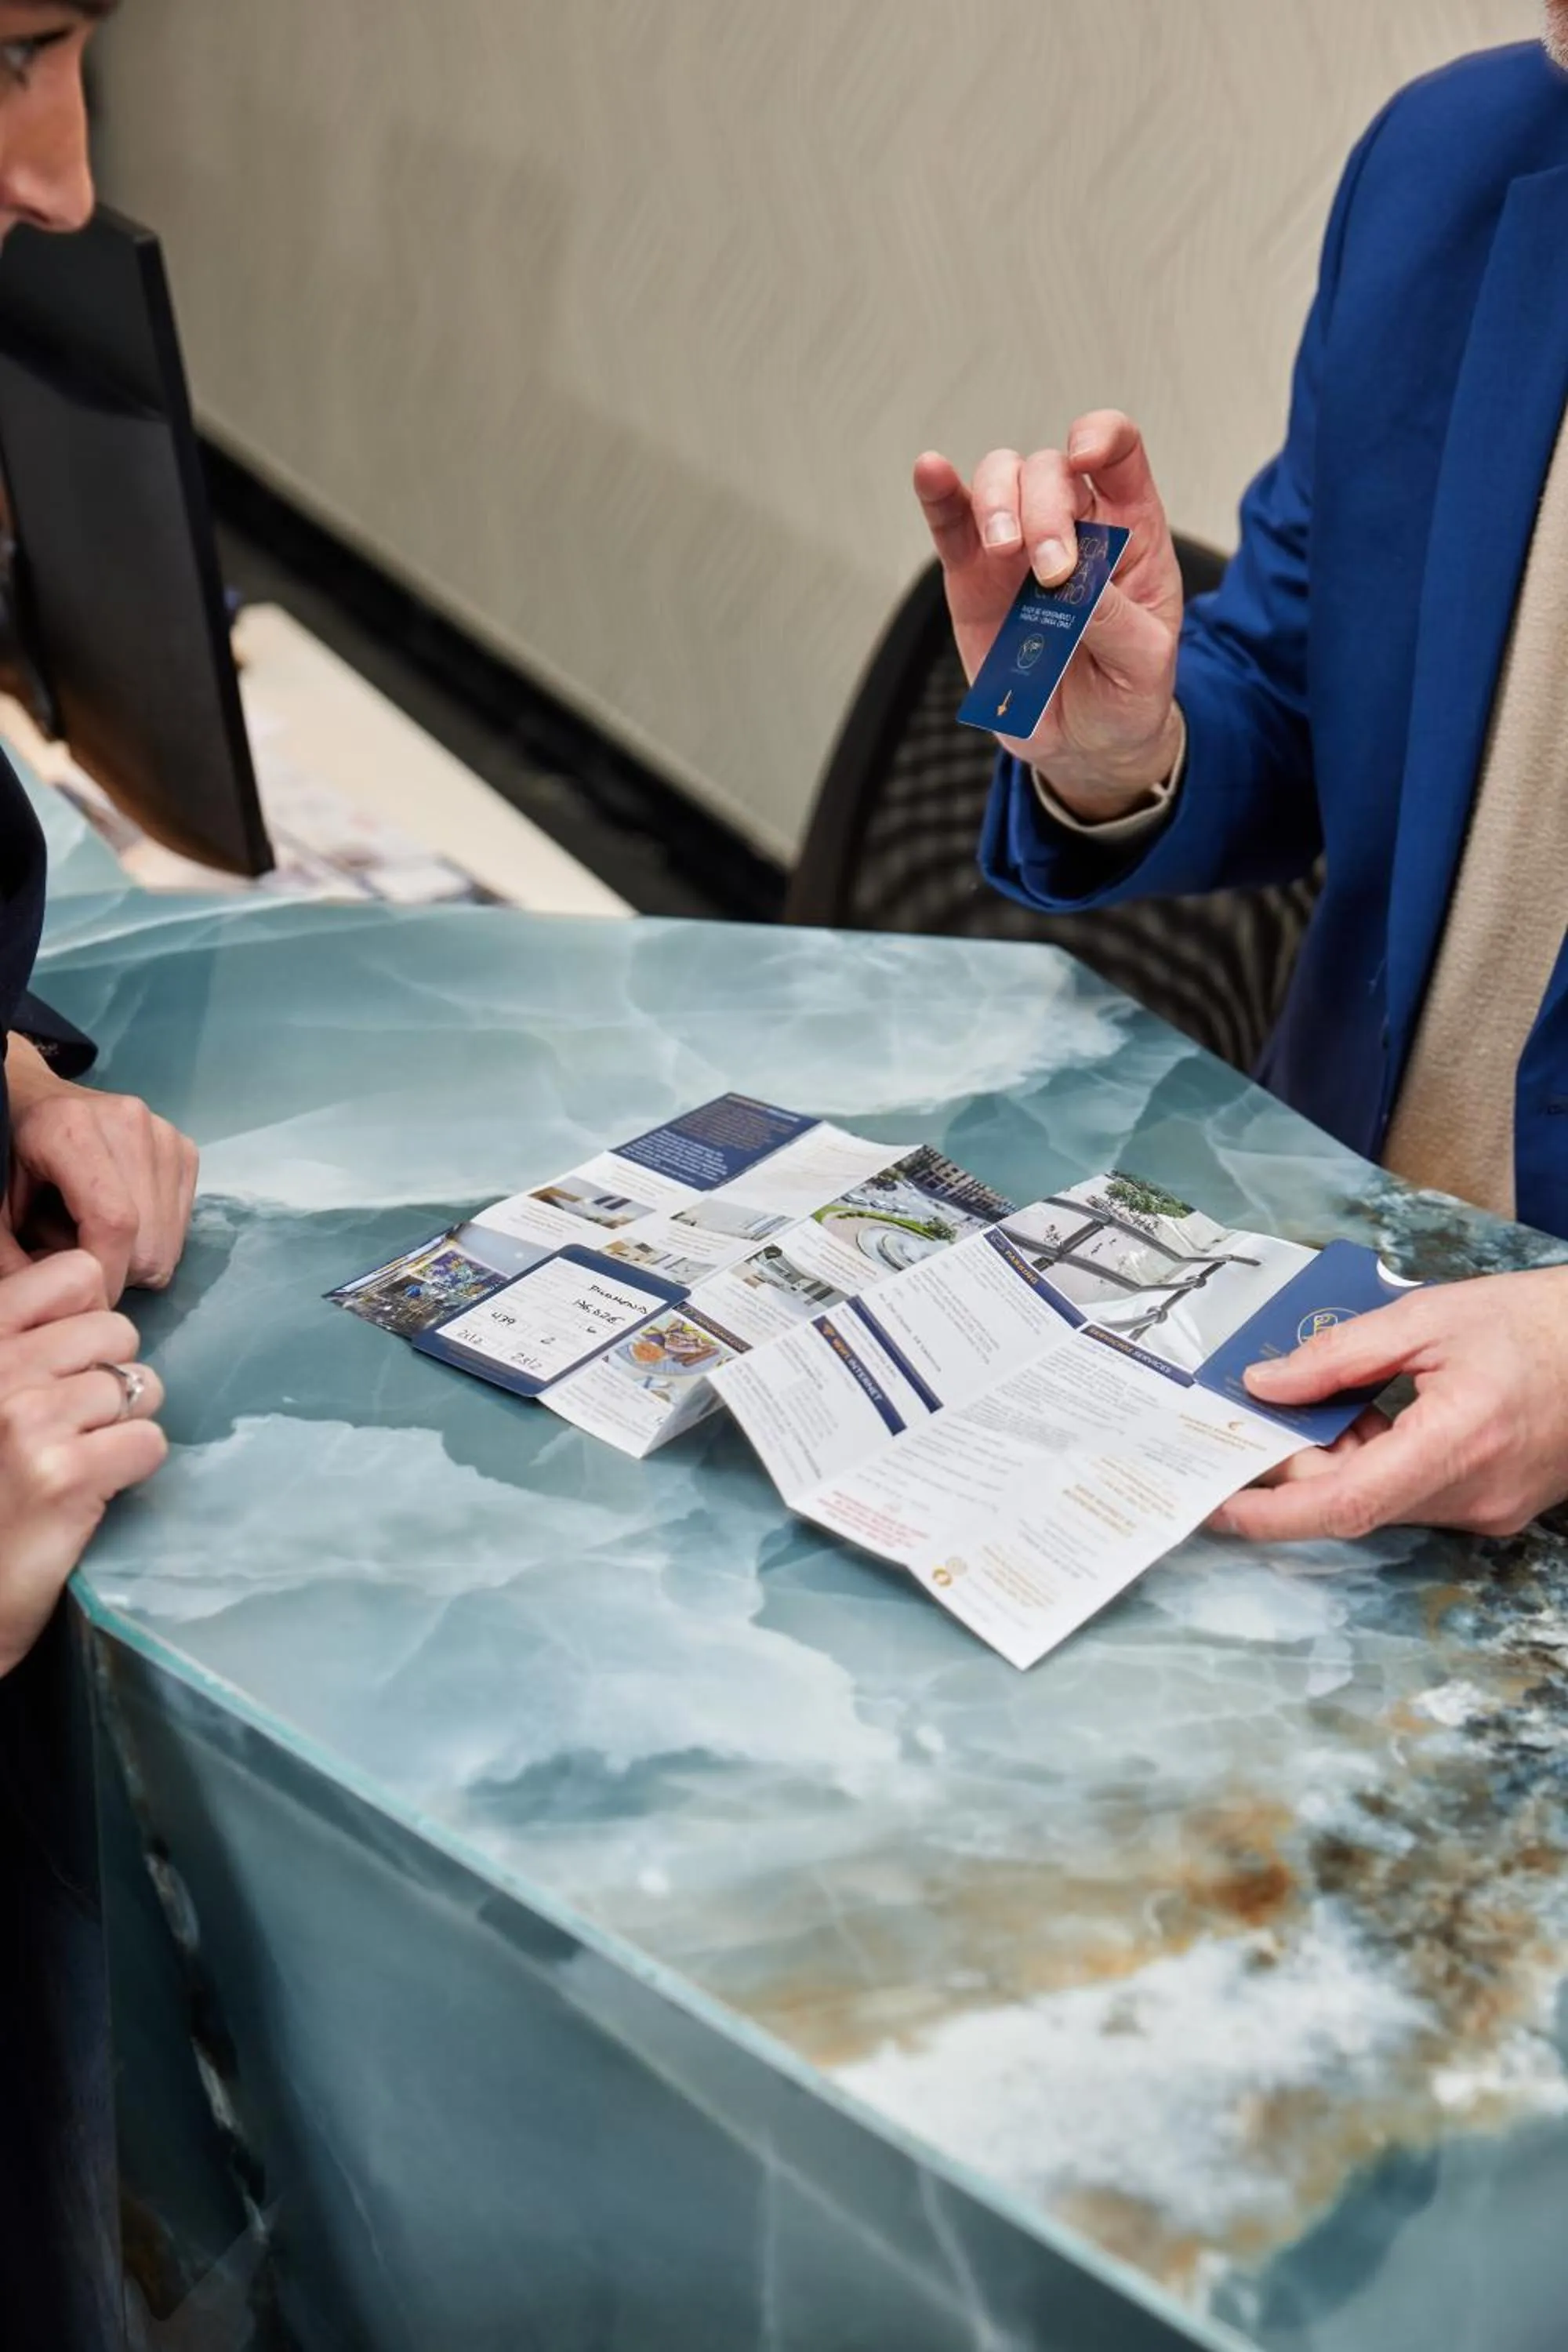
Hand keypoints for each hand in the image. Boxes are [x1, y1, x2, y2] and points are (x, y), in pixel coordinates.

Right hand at [0, 1251, 165, 1676]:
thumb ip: (25, 1342)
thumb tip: (98, 1305)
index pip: (78, 1274)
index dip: (89, 1317)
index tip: (68, 1361)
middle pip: (119, 1332)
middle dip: (109, 1379)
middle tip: (70, 1427)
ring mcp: (28, 1420)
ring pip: (141, 1386)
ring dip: (121, 1426)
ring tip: (75, 1460)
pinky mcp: (65, 1476)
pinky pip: (150, 1442)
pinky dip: (132, 1469)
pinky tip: (89, 1491)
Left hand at [3, 1036, 197, 1301]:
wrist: (36, 1100)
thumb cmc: (11, 1153)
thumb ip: (7, 1257)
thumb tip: (44, 1305)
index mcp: (72, 1128)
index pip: (114, 1221)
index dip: (105, 1274)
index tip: (84, 1300)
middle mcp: (129, 1123)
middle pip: (147, 1240)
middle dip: (116, 1273)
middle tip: (77, 1262)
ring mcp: (163, 1134)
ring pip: (169, 1242)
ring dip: (134, 1259)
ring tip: (93, 1236)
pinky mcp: (184, 1148)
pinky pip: (181, 1226)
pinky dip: (153, 1241)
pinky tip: (119, 1222)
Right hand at [913, 410, 1184, 817]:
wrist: (1084, 744)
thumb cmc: (1126, 692)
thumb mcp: (1144, 661)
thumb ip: (1113, 617)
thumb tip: (1074, 582)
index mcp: (1127, 530)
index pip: (1116, 453)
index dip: (1100, 436)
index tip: (1085, 456)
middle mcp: (1071, 524)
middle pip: (1049, 469)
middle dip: (1045, 509)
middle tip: (1050, 573)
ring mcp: (1017, 548)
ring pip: (1000, 480)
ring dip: (998, 504)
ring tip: (1005, 551)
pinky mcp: (972, 577)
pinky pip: (950, 523)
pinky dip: (938, 493)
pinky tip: (930, 471)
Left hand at [1209, 1266, 1567, 1542]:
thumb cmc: (1533, 1322)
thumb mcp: (1426, 1317)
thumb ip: (1337, 1354)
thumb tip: (1264, 1385)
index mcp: (1458, 1442)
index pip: (1347, 1504)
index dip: (1275, 1512)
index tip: (1219, 1504)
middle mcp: (1473, 1494)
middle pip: (1355, 1503)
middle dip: (1296, 1467)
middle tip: (1253, 1419)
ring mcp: (1488, 1510)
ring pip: (1382, 1502)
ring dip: (1337, 1462)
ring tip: (1323, 1402)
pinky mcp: (1495, 1508)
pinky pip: (1412, 1497)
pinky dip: (1376, 1463)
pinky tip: (1368, 1417)